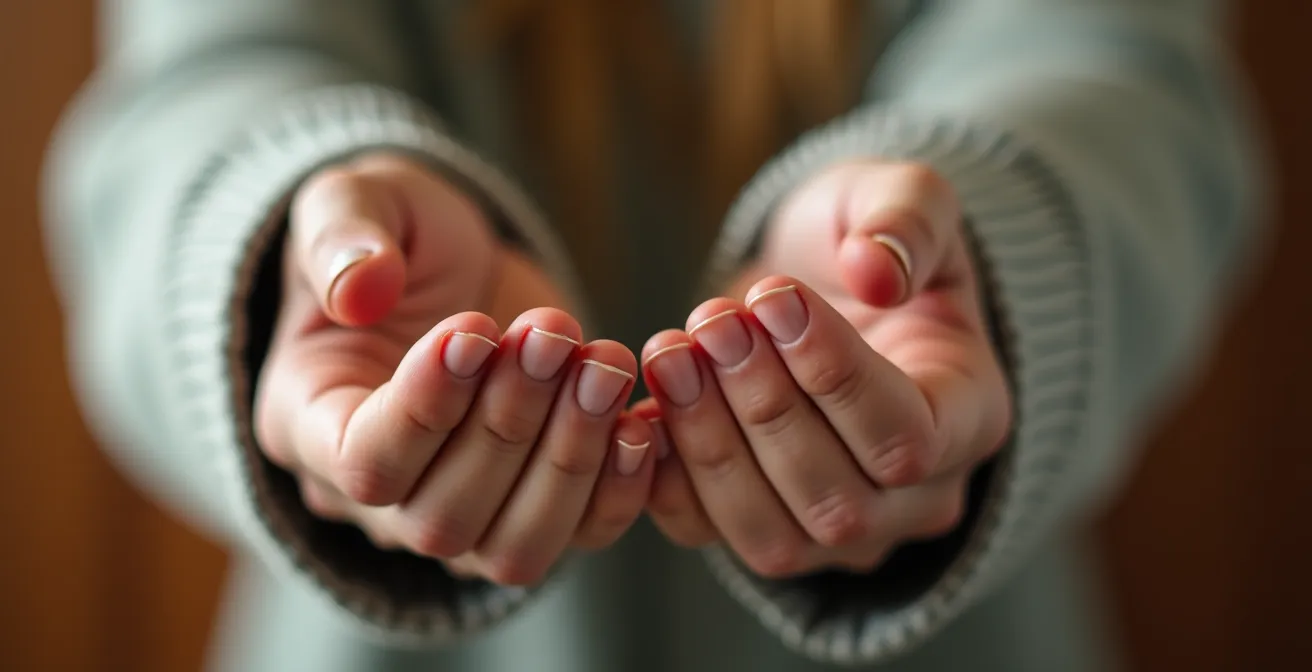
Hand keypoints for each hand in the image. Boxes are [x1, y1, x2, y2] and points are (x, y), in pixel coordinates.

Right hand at [253, 154, 654, 585]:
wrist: (458, 267)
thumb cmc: (395, 235)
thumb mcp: (358, 201)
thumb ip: (344, 235)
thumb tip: (359, 289)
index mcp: (311, 423)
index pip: (364, 462)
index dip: (424, 407)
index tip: (473, 328)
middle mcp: (380, 498)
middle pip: (442, 516)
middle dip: (510, 422)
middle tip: (554, 335)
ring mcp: (464, 513)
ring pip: (513, 548)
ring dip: (569, 457)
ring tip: (604, 364)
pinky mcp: (536, 504)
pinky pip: (578, 538)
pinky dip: (617, 491)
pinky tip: (640, 422)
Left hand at [637, 162, 1011, 577]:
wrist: (811, 284)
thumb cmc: (864, 240)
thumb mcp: (904, 196)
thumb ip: (907, 219)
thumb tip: (875, 271)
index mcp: (970, 418)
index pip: (908, 436)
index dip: (833, 374)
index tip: (773, 297)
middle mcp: (915, 499)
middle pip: (840, 500)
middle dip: (761, 406)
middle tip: (711, 321)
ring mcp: (839, 532)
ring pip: (776, 538)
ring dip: (710, 444)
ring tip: (670, 354)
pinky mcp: (761, 526)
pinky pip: (710, 535)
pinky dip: (667, 478)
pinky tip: (643, 406)